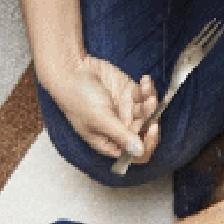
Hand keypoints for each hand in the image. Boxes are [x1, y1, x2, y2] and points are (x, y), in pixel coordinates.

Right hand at [44, 55, 159, 161]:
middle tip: (149, 105)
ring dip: (151, 103)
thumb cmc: (77, 97)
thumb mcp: (99, 119)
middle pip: (146, 132)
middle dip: (151, 119)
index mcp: (110, 141)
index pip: (134, 153)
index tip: (151, 129)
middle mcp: (120, 128)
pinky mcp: (130, 95)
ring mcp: (127, 111)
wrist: (72, 70)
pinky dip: (148, 89)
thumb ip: (121, 135)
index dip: (146, 145)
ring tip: (145, 92)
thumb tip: (138, 151)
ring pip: (149, 114)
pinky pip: (146, 96)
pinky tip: (144, 81)